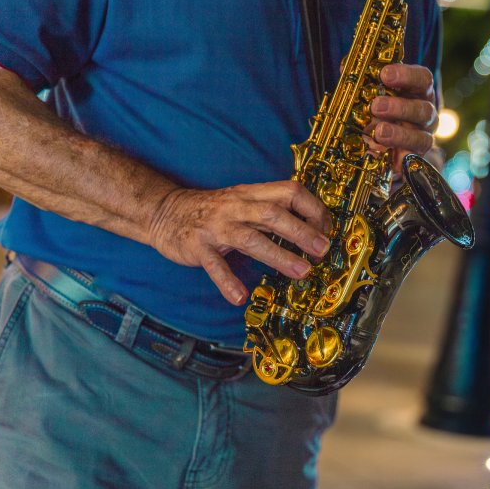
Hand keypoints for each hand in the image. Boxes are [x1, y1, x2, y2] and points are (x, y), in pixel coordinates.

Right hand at [148, 181, 331, 305]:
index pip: (289, 192)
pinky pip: (214, 265)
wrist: (164, 211)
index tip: (326, 229)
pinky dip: (227, 281)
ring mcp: (216, 227)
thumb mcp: (244, 201)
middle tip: (322, 250)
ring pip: (251, 239)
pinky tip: (239, 297)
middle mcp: (236, 207)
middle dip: (302, 232)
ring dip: (278, 256)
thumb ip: (272, 212)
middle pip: (274, 214)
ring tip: (300, 272)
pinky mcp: (197, 246)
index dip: (312, 209)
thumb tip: (311, 228)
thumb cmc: (212, 210)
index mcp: (251, 194)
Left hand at [369, 63, 437, 171]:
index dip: (406, 75)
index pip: (422, 79)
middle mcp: (425, 114)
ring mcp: (423, 138)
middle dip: (400, 107)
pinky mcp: (416, 160)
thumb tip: (347, 66)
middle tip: (376, 106)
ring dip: (399, 134)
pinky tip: (390, 163)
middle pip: (424, 109)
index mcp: (417, 92)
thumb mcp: (369, 93)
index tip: (384, 74)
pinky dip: (401, 162)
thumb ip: (362, 79)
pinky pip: (414, 163)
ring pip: (421, 137)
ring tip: (379, 133)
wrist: (382, 145)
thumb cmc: (378, 111)